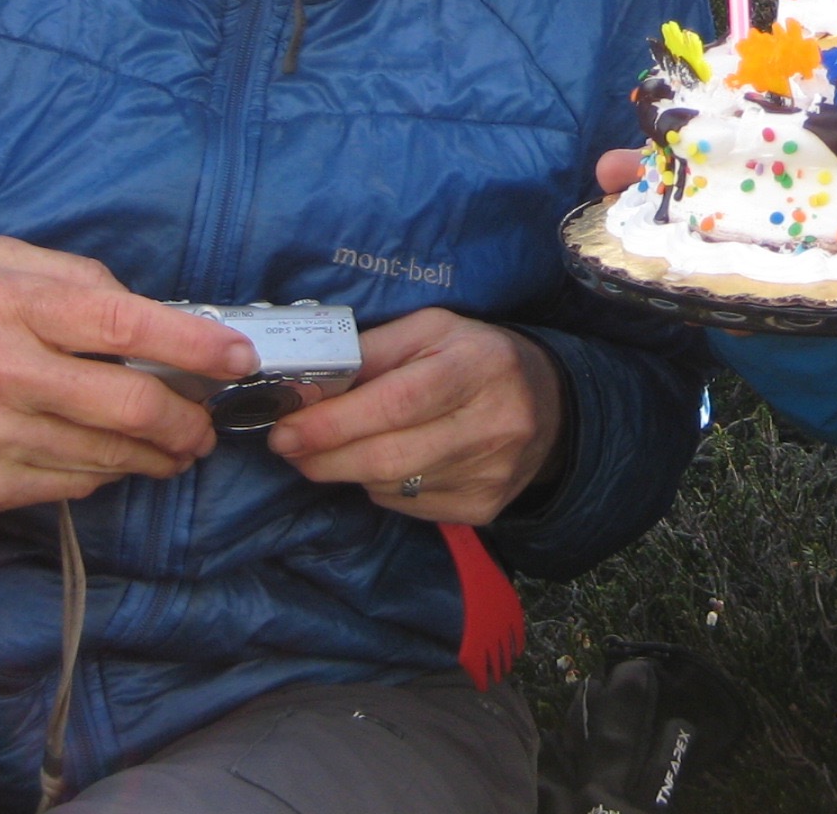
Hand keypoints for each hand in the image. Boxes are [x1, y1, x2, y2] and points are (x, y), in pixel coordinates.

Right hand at [0, 236, 258, 510]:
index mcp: (10, 303)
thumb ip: (78, 278)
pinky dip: (111, 474)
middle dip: (187, 418)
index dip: (191, 344)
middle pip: (128, 404)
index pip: (122, 323)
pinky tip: (120, 459)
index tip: (236, 356)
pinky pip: (75, 485)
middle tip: (206, 421)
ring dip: (160, 454)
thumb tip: (154, 313)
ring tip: (179, 444)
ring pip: (110, 455)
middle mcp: (0, 369)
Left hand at [266, 310, 563, 526]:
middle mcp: (494, 423)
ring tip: (328, 449)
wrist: (549, 405)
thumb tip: (307, 383)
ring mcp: (492, 473)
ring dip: (347, 470)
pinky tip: (383, 462)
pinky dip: (380, 485)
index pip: (398, 402)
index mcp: (480, 365)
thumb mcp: (431, 330)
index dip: (336, 421)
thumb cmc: (474, 357)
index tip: (286, 428)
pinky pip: (408, 504)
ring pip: (393, 484)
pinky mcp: (484, 507)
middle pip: (391, 455)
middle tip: (287, 446)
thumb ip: (371, 352)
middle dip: (325, 455)